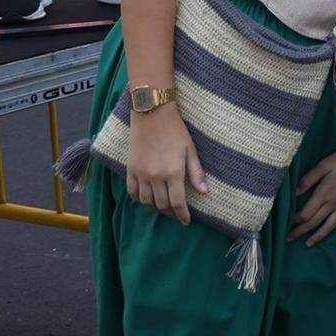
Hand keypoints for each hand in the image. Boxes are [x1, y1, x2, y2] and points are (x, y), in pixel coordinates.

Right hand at [126, 105, 206, 223]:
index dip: (182, 215)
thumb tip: (204, 192)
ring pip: (146, 201)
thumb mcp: (190, 150)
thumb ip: (196, 173)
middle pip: (161, 205)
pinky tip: (146, 199)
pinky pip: (132, 192)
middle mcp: (155, 177)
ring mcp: (140, 174)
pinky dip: (139, 199)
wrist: (152, 114)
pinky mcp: (130, 169)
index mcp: (173, 172)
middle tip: (176, 214)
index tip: (186, 221)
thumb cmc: (176, 131)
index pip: (177, 203)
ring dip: (155, 208)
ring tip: (163, 208)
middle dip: (170, 213)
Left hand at [288, 141, 335, 245]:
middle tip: (289, 239)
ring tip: (309, 244)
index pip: (306, 213)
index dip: (295, 220)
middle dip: (301, 231)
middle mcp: (334, 204)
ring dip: (319, 236)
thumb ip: (308, 179)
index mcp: (323, 194)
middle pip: (315, 222)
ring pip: (331, 225)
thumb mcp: (323, 165)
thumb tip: (295, 192)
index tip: (287, 224)